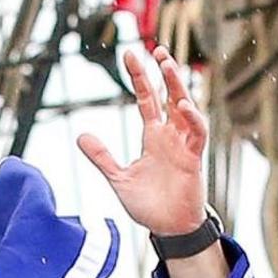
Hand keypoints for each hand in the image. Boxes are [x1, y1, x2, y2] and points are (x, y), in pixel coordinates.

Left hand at [75, 39, 211, 240]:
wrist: (167, 228)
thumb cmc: (148, 205)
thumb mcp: (118, 177)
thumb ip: (102, 156)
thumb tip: (81, 135)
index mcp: (153, 137)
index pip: (147, 100)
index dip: (140, 78)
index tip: (131, 55)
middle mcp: (170, 136)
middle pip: (169, 96)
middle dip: (164, 72)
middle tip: (156, 49)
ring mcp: (184, 146)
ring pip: (186, 108)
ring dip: (178, 86)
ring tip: (168, 64)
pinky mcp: (194, 159)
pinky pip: (197, 134)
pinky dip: (192, 118)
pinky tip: (182, 105)